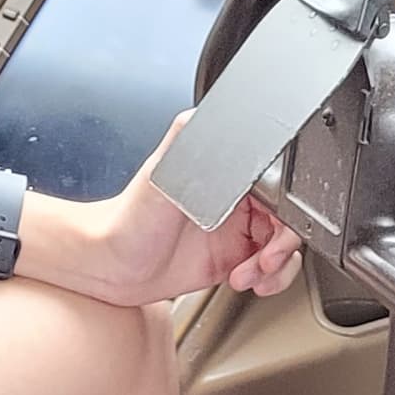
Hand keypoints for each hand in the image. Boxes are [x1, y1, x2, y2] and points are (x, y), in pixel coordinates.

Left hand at [31, 117, 304, 308]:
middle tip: (264, 260)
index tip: (275, 231)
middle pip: (286, 218)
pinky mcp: (228, 259)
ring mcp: (232, 230)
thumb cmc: (126, 219)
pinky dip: (268, 279)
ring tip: (252, 275)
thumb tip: (223, 113)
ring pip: (282, 246)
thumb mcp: (163, 172)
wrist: (107, 266)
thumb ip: (193, 141)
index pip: (277, 185)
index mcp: (225, 171)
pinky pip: (266, 268)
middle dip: (283, 245)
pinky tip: (247, 282)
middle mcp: (232, 199)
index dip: (285, 211)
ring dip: (276, 266)